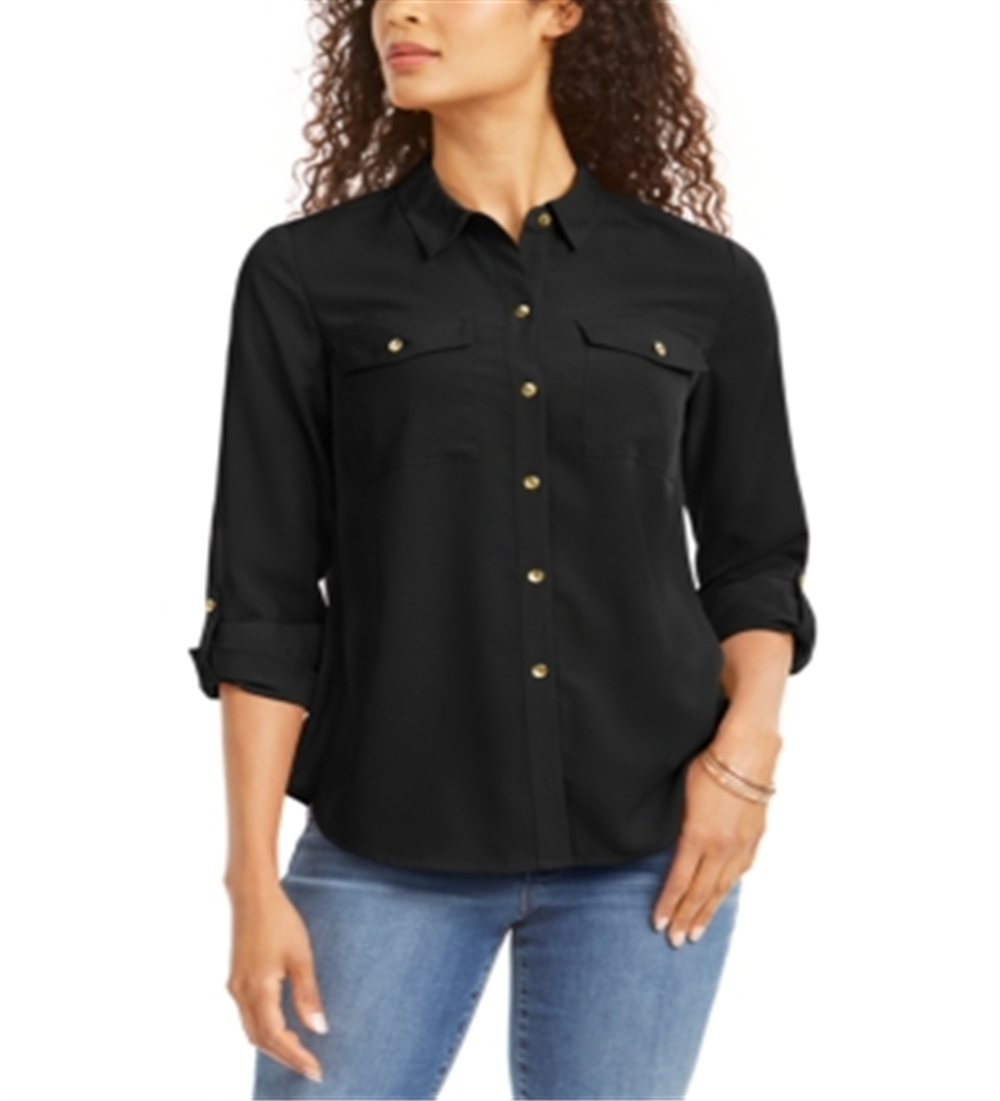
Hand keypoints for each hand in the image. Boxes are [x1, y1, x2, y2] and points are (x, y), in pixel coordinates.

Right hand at [225, 880, 327, 1083]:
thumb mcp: (301, 957)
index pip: (276, 1037)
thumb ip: (308, 995)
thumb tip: (318, 1029)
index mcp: (258, 989)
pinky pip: (247, 1016)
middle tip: (310, 1067)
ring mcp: (235, 986)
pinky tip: (282, 1027)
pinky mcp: (236, 979)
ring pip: (251, 1030)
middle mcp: (241, 993)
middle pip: (260, 1040)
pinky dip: (264, 1029)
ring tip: (299, 1052)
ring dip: (273, 1045)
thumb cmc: (279, 920)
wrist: (252, 895)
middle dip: (285, 1056)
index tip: (315, 1069)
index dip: (295, 1057)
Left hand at [651, 726, 778, 947]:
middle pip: (701, 892)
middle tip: (676, 941)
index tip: (659, 924)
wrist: (746, 750)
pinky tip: (720, 896)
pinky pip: (739, 870)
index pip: (679, 881)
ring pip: (722, 887)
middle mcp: (721, 847)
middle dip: (687, 918)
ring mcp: (741, 844)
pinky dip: (727, 888)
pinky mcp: (754, 837)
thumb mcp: (681, 794)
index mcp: (698, 836)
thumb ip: (674, 826)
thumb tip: (662, 846)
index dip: (668, 905)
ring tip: (697, 933)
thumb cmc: (706, 763)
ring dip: (708, 911)